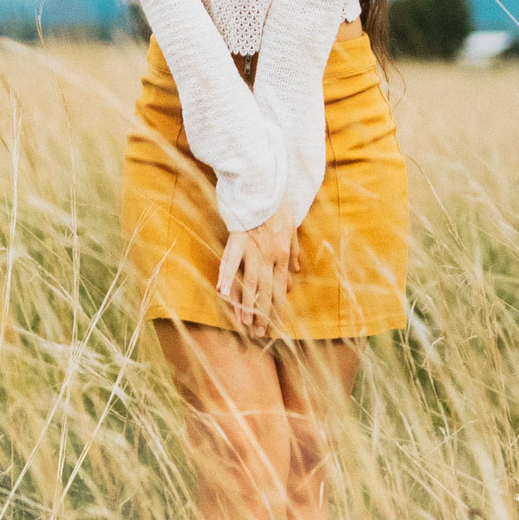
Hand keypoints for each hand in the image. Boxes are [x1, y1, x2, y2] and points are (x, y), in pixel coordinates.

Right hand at [217, 216, 297, 337]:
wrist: (265, 186)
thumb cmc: (278, 206)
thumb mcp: (293, 228)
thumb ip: (293, 251)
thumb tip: (296, 271)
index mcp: (282, 255)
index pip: (280, 288)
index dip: (277, 307)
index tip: (274, 324)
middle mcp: (269, 256)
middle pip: (266, 291)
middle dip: (263, 313)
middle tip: (260, 333)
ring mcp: (253, 249)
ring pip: (250, 282)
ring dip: (247, 304)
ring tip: (245, 323)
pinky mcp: (238, 239)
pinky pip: (231, 261)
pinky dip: (226, 276)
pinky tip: (222, 292)